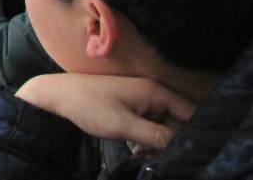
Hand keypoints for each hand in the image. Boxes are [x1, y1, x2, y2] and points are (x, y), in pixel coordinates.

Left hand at [15, 74, 196, 150]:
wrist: (57, 96)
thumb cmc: (89, 106)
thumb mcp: (123, 125)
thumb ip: (156, 136)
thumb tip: (183, 145)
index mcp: (155, 92)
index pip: (190, 112)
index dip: (194, 132)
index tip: (192, 153)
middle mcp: (153, 94)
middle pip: (178, 122)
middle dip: (173, 143)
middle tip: (160, 161)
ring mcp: (142, 101)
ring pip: (164, 128)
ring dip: (159, 146)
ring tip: (145, 159)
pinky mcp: (132, 110)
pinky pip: (150, 128)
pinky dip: (147, 142)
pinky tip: (137, 155)